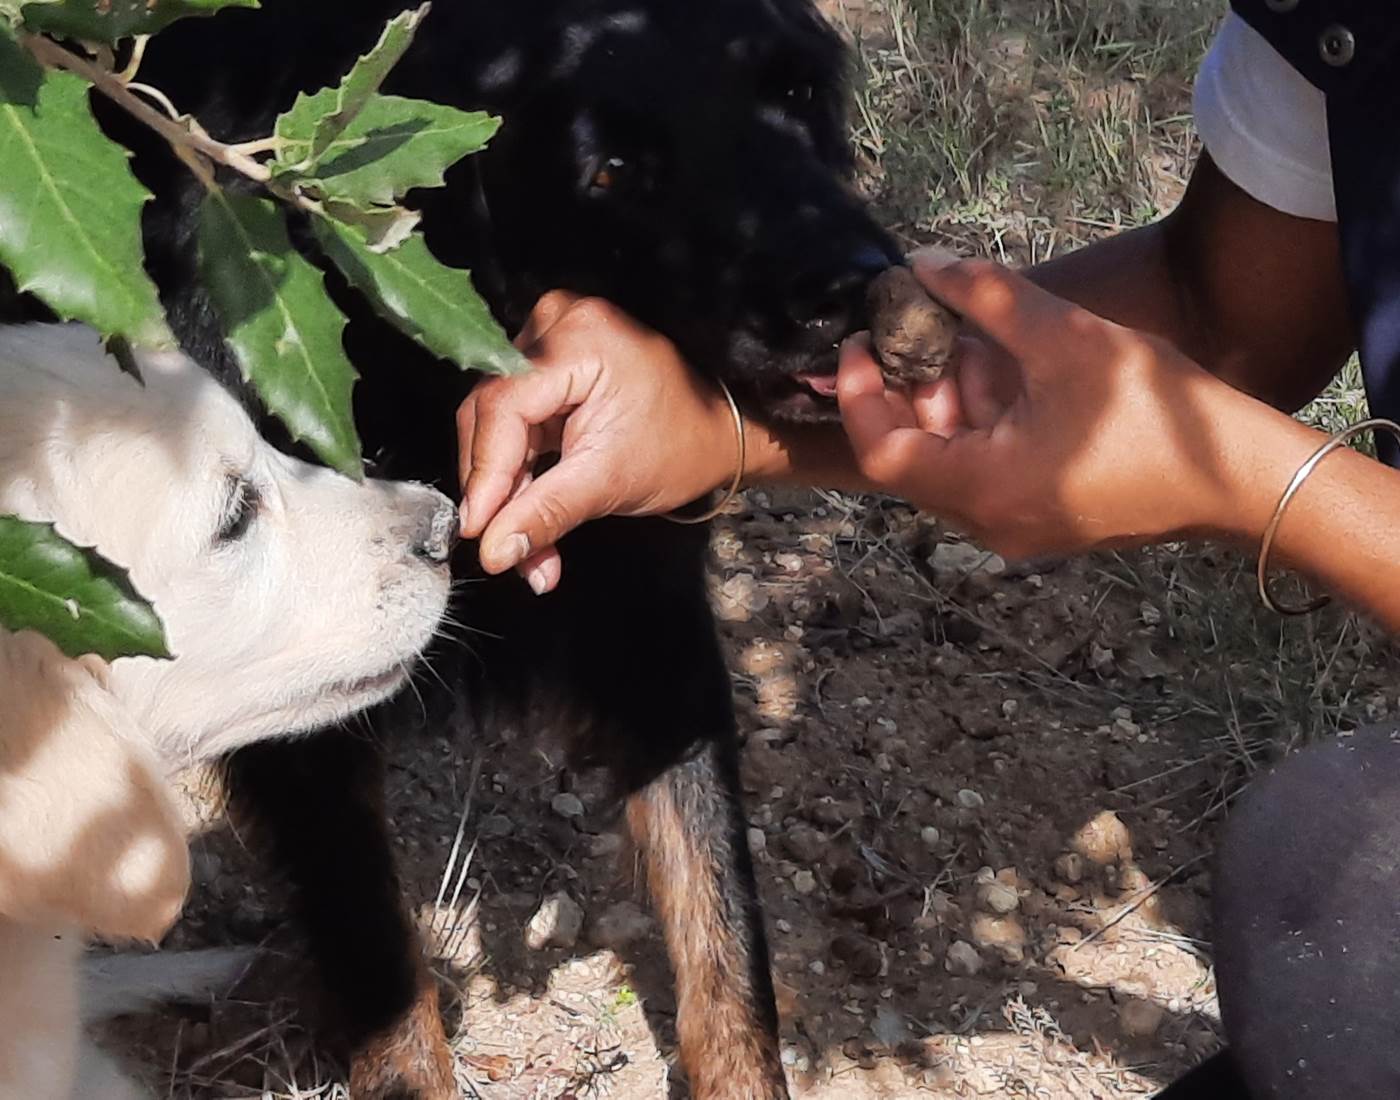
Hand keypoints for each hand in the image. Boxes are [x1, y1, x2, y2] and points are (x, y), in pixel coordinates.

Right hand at [458, 292, 738, 592]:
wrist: (716, 435)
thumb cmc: (681, 448)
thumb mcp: (610, 482)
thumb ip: (545, 513)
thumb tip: (493, 552)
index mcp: (581, 336)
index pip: (504, 405)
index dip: (485, 473)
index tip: (478, 530)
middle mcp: (558, 322)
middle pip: (494, 413)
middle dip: (497, 488)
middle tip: (504, 549)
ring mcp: (552, 338)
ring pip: (497, 422)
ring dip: (505, 488)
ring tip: (521, 546)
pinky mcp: (549, 364)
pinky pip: (514, 420)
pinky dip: (518, 470)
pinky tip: (524, 514)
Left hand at [837, 255, 1272, 557]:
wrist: (1242, 478)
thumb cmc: (1153, 412)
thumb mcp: (1063, 338)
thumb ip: (986, 297)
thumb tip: (923, 262)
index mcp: (980, 490)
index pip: (881, 451)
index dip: (857, 393)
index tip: (859, 339)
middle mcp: (987, 522)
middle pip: (916, 452)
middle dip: (913, 384)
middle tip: (921, 324)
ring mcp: (1017, 526)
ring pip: (955, 458)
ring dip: (954, 398)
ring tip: (975, 337)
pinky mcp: (1046, 516)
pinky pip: (990, 468)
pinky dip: (986, 421)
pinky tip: (1012, 368)